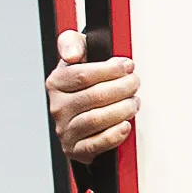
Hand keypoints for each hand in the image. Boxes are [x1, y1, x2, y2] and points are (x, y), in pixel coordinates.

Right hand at [48, 30, 138, 160]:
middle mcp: (58, 107)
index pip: (82, 75)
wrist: (83, 115)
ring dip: (122, 109)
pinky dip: (114, 135)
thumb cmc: (85, 83)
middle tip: (134, 83)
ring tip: (134, 103)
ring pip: (96, 119)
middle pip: (94, 96)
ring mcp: (66, 130)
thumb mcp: (80, 56)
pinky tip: (125, 125)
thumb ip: (73, 42)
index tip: (127, 66)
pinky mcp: (76, 150)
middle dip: (122, 88)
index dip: (110, 70)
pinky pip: (95, 145)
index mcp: (57, 83)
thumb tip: (71, 53)